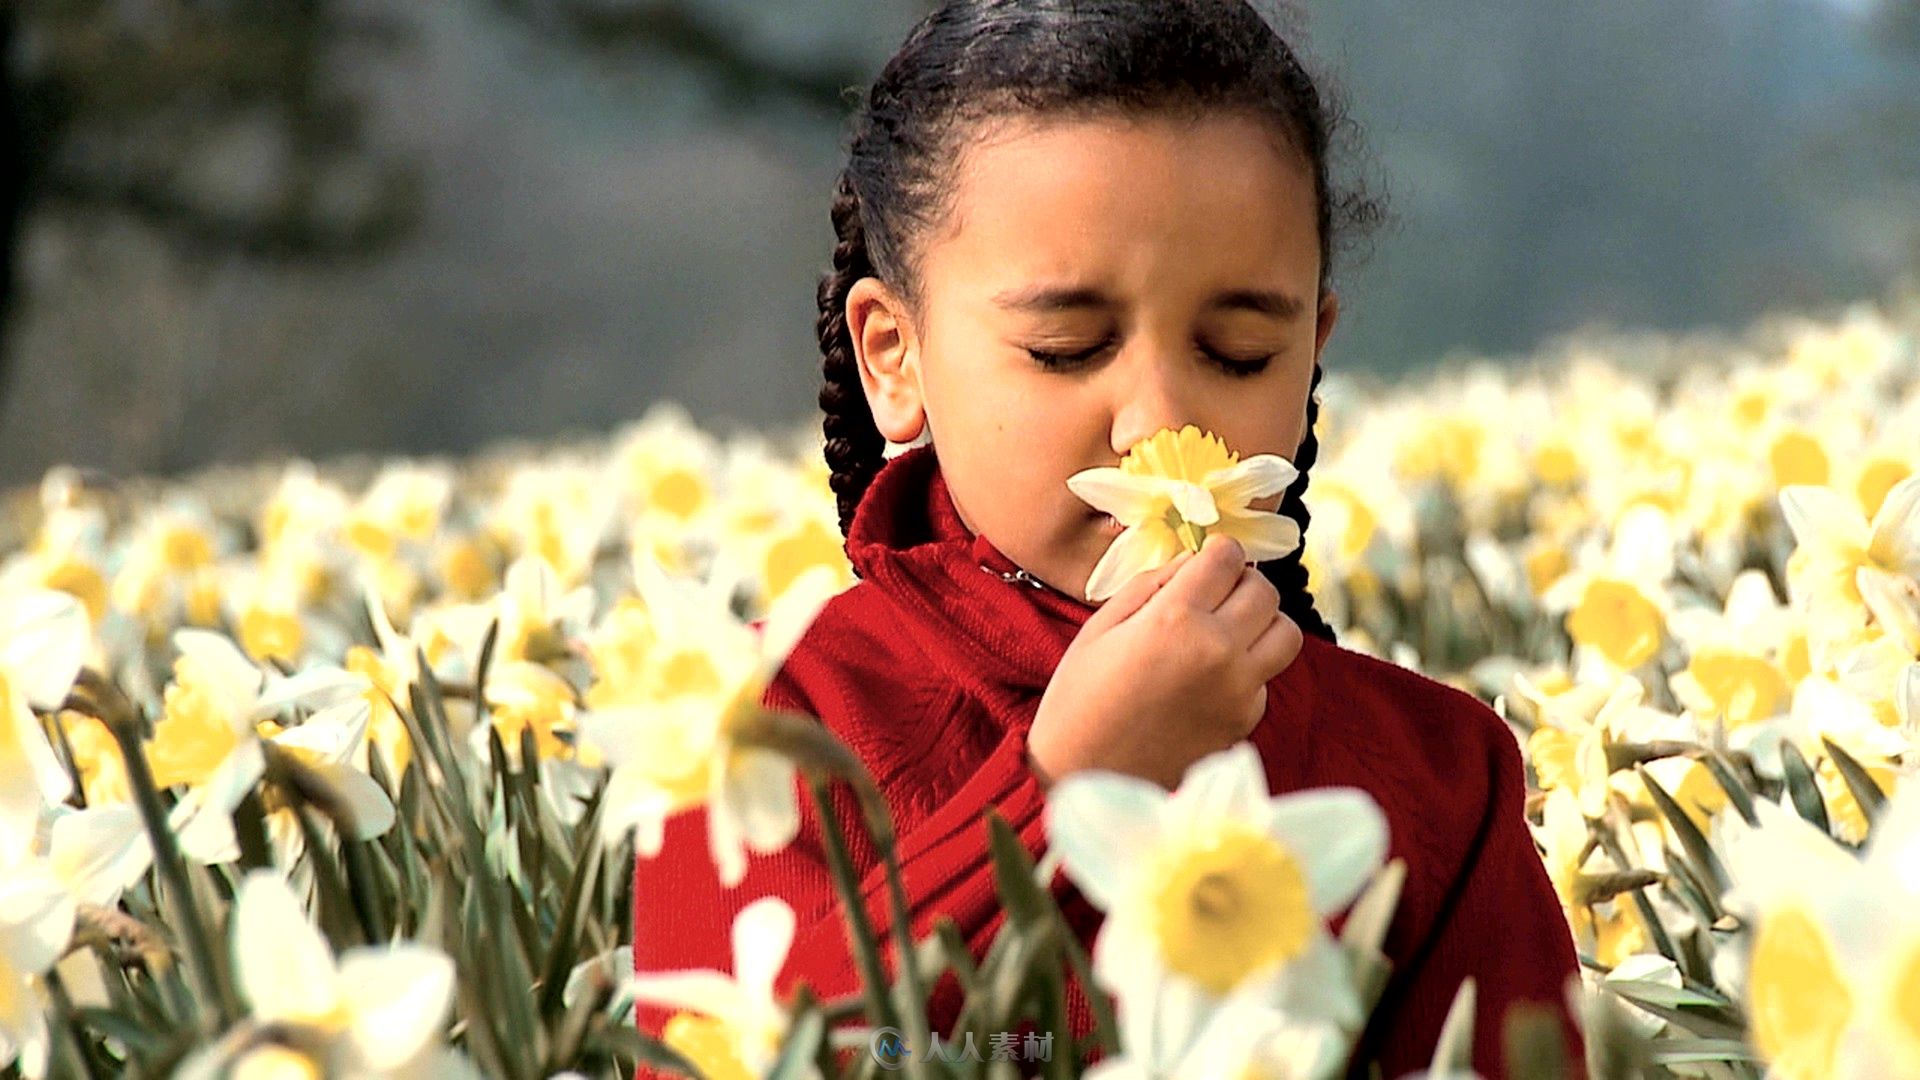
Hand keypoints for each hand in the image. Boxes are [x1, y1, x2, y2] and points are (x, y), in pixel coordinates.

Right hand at [1027, 532, 1304, 789]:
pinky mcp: (1245, 721)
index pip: (1228, 557)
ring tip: (1229, 631)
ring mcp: (1239, 689)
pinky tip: (1212, 678)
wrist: (1085, 776)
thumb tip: (1194, 562)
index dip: (1218, 552)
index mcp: (1176, 618)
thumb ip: (1153, 585)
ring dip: (1262, 622)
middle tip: (1216, 594)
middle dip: (1242, 582)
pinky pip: (1267, 677)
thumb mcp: (1101, 627)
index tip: (1207, 561)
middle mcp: (1218, 650)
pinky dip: (1249, 668)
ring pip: (1286, 632)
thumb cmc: (1079, 698)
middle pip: (1264, 590)